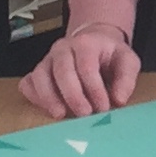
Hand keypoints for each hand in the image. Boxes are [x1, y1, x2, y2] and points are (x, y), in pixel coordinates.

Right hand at [23, 23, 140, 115]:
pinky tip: (47, 108)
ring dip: (48, 97)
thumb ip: (126, 79)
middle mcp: (62, 49)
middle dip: (72, 95)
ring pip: (39, 76)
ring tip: (60, 114)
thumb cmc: (110, 55)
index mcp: (86, 43)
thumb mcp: (127, 61)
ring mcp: (47, 60)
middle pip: (61, 70)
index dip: (94, 89)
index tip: (103, 107)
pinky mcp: (38, 72)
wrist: (94, 42)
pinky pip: (28, 83)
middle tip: (84, 114)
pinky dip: (34, 97)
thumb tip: (119, 100)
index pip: (86, 66)